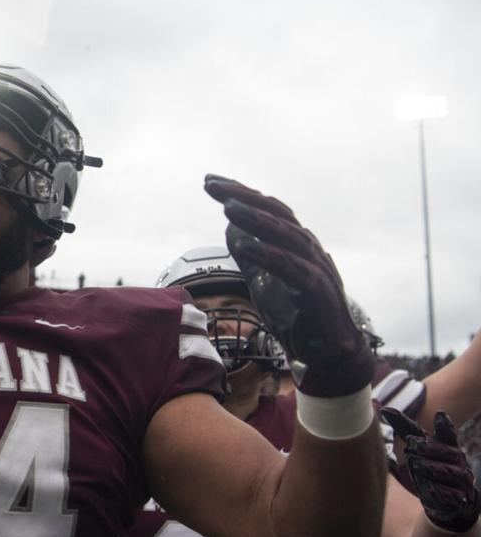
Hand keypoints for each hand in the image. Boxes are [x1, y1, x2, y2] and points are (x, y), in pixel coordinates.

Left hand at [205, 175, 372, 396]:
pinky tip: (247, 247)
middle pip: (277, 213)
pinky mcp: (320, 292)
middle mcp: (308, 249)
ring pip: (288, 236)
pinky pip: (295, 270)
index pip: (267, 210)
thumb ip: (251, 257)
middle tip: (212, 185)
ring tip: (229, 208)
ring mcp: (317, 268)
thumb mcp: (264, 283)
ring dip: (257, 220)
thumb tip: (232, 230)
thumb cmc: (299, 316)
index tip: (209, 182)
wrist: (327, 354)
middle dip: (243, 196)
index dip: (240, 193)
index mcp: (294, 245)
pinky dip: (271, 257)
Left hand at [381, 407, 480, 532]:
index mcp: (447, 447)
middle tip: (411, 444)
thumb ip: (404, 428)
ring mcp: (460, 480)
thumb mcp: (416, 447)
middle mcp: (457, 462)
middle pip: (449, 452)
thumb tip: (383, 407)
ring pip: (451, 472)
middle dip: (431, 448)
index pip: (448, 434)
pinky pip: (452, 495)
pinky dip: (441, 492)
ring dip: (434, 468)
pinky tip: (431, 490)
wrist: (447, 502)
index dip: (445, 425)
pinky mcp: (459, 498)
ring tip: (417, 464)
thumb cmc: (429, 468)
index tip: (439, 414)